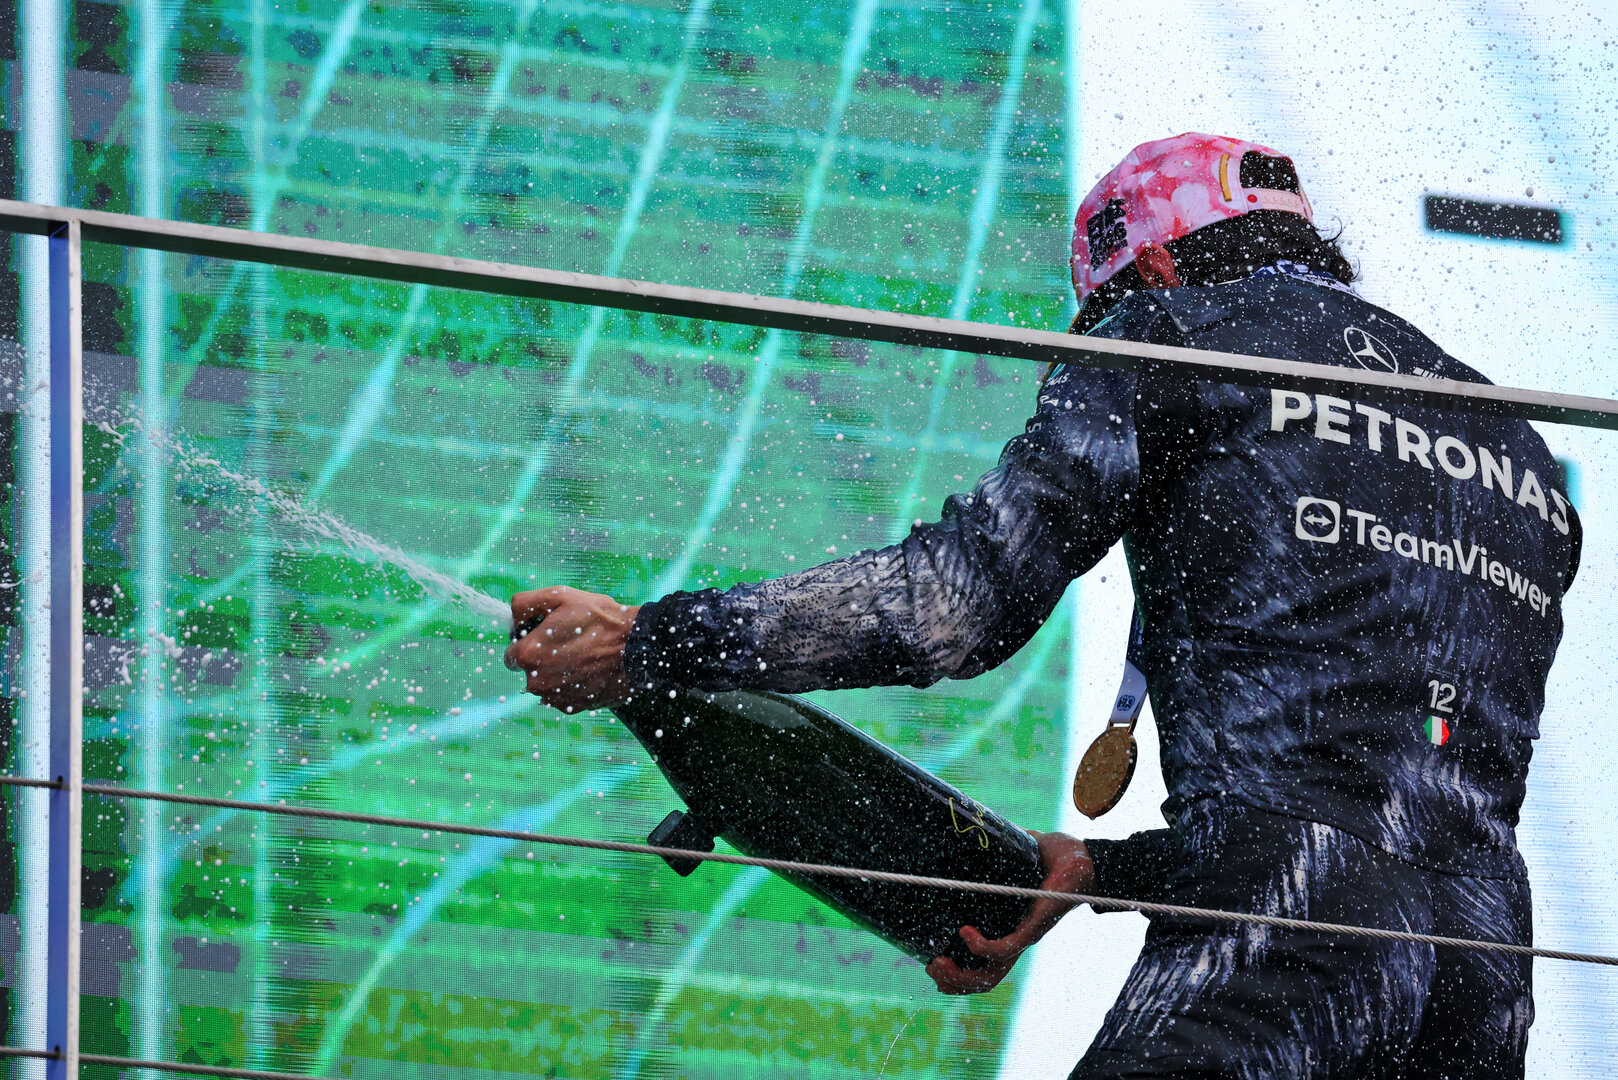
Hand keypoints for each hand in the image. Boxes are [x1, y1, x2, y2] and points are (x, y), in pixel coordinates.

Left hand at [504, 586, 640, 712]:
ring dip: (557, 671)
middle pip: (529, 669)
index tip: (547, 632)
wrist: (638, 646)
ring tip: (583, 653)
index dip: (528, 639)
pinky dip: (572, 683)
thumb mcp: (559, 596)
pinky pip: (563, 695)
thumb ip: (524, 603)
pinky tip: (589, 668)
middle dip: (542, 656)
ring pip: (546, 683)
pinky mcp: (574, 706)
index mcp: (527, 655)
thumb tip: (512, 616)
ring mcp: (556, 698)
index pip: (511, 652)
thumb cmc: (600, 619)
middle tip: (569, 640)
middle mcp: (536, 682)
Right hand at [925, 831, 1093, 994]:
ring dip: (961, 976)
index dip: (959, 973)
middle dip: (953, 982)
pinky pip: (1005, 948)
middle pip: (984, 978)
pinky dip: (982, 948)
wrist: (1089, 859)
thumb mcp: (1021, 854)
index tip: (932, 961)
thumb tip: (979, 829)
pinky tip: (966, 933)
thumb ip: (1001, 849)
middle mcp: (1018, 937)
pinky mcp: (1034, 927)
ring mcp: (1026, 934)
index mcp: (1013, 926)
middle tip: (931, 967)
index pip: (985, 963)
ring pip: (992, 973)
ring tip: (939, 962)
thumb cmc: (1062, 858)